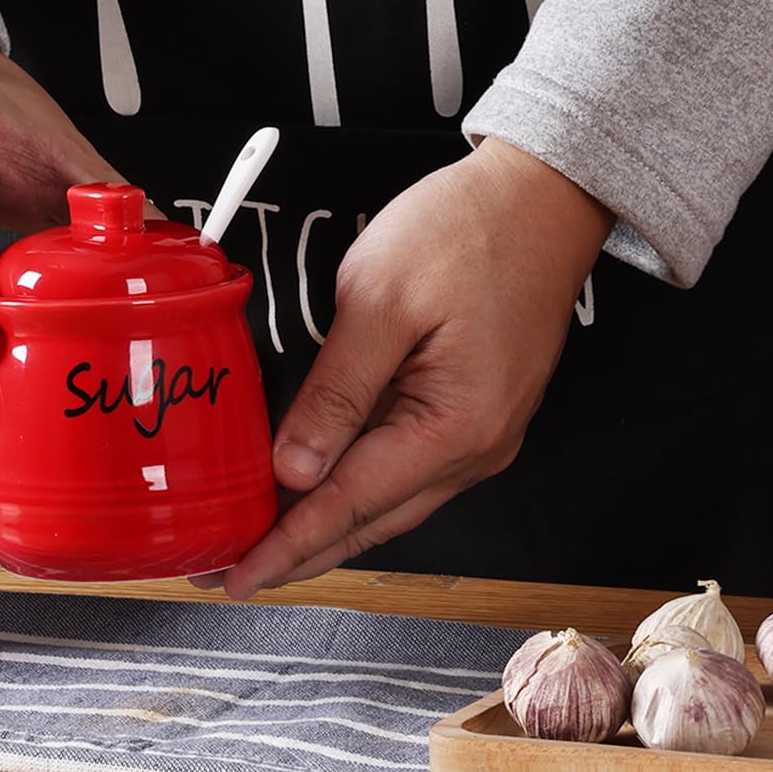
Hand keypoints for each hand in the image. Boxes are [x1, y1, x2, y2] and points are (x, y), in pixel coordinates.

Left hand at [202, 140, 614, 596]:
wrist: (543, 195)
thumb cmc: (468, 230)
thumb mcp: (381, 301)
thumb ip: (335, 391)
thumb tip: (294, 468)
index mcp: (456, 426)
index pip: (351, 505)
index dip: (287, 546)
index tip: (238, 576)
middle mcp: (477, 446)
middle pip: (372, 520)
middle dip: (298, 552)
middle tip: (229, 571)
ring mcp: (481, 433)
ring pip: (389, 501)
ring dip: (326, 525)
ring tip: (262, 539)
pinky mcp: (473, 411)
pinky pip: (404, 468)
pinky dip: (355, 488)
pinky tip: (316, 488)